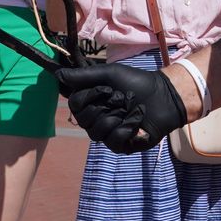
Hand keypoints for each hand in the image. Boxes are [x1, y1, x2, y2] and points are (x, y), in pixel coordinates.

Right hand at [56, 63, 186, 153]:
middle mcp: (95, 120)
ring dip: (118, 117)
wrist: (164, 96)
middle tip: (123, 98)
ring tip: (131, 109)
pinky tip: (139, 121)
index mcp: (90, 103)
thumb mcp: (109, 74)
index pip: (74, 105)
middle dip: (107, 106)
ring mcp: (107, 135)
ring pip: (97, 133)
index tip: (107, 88)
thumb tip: (57, 75)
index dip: (90, 96)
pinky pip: (114, 141)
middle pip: (84, 120)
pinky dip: (129, 128)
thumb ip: (83, 76)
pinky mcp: (121, 146)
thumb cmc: (136, 82)